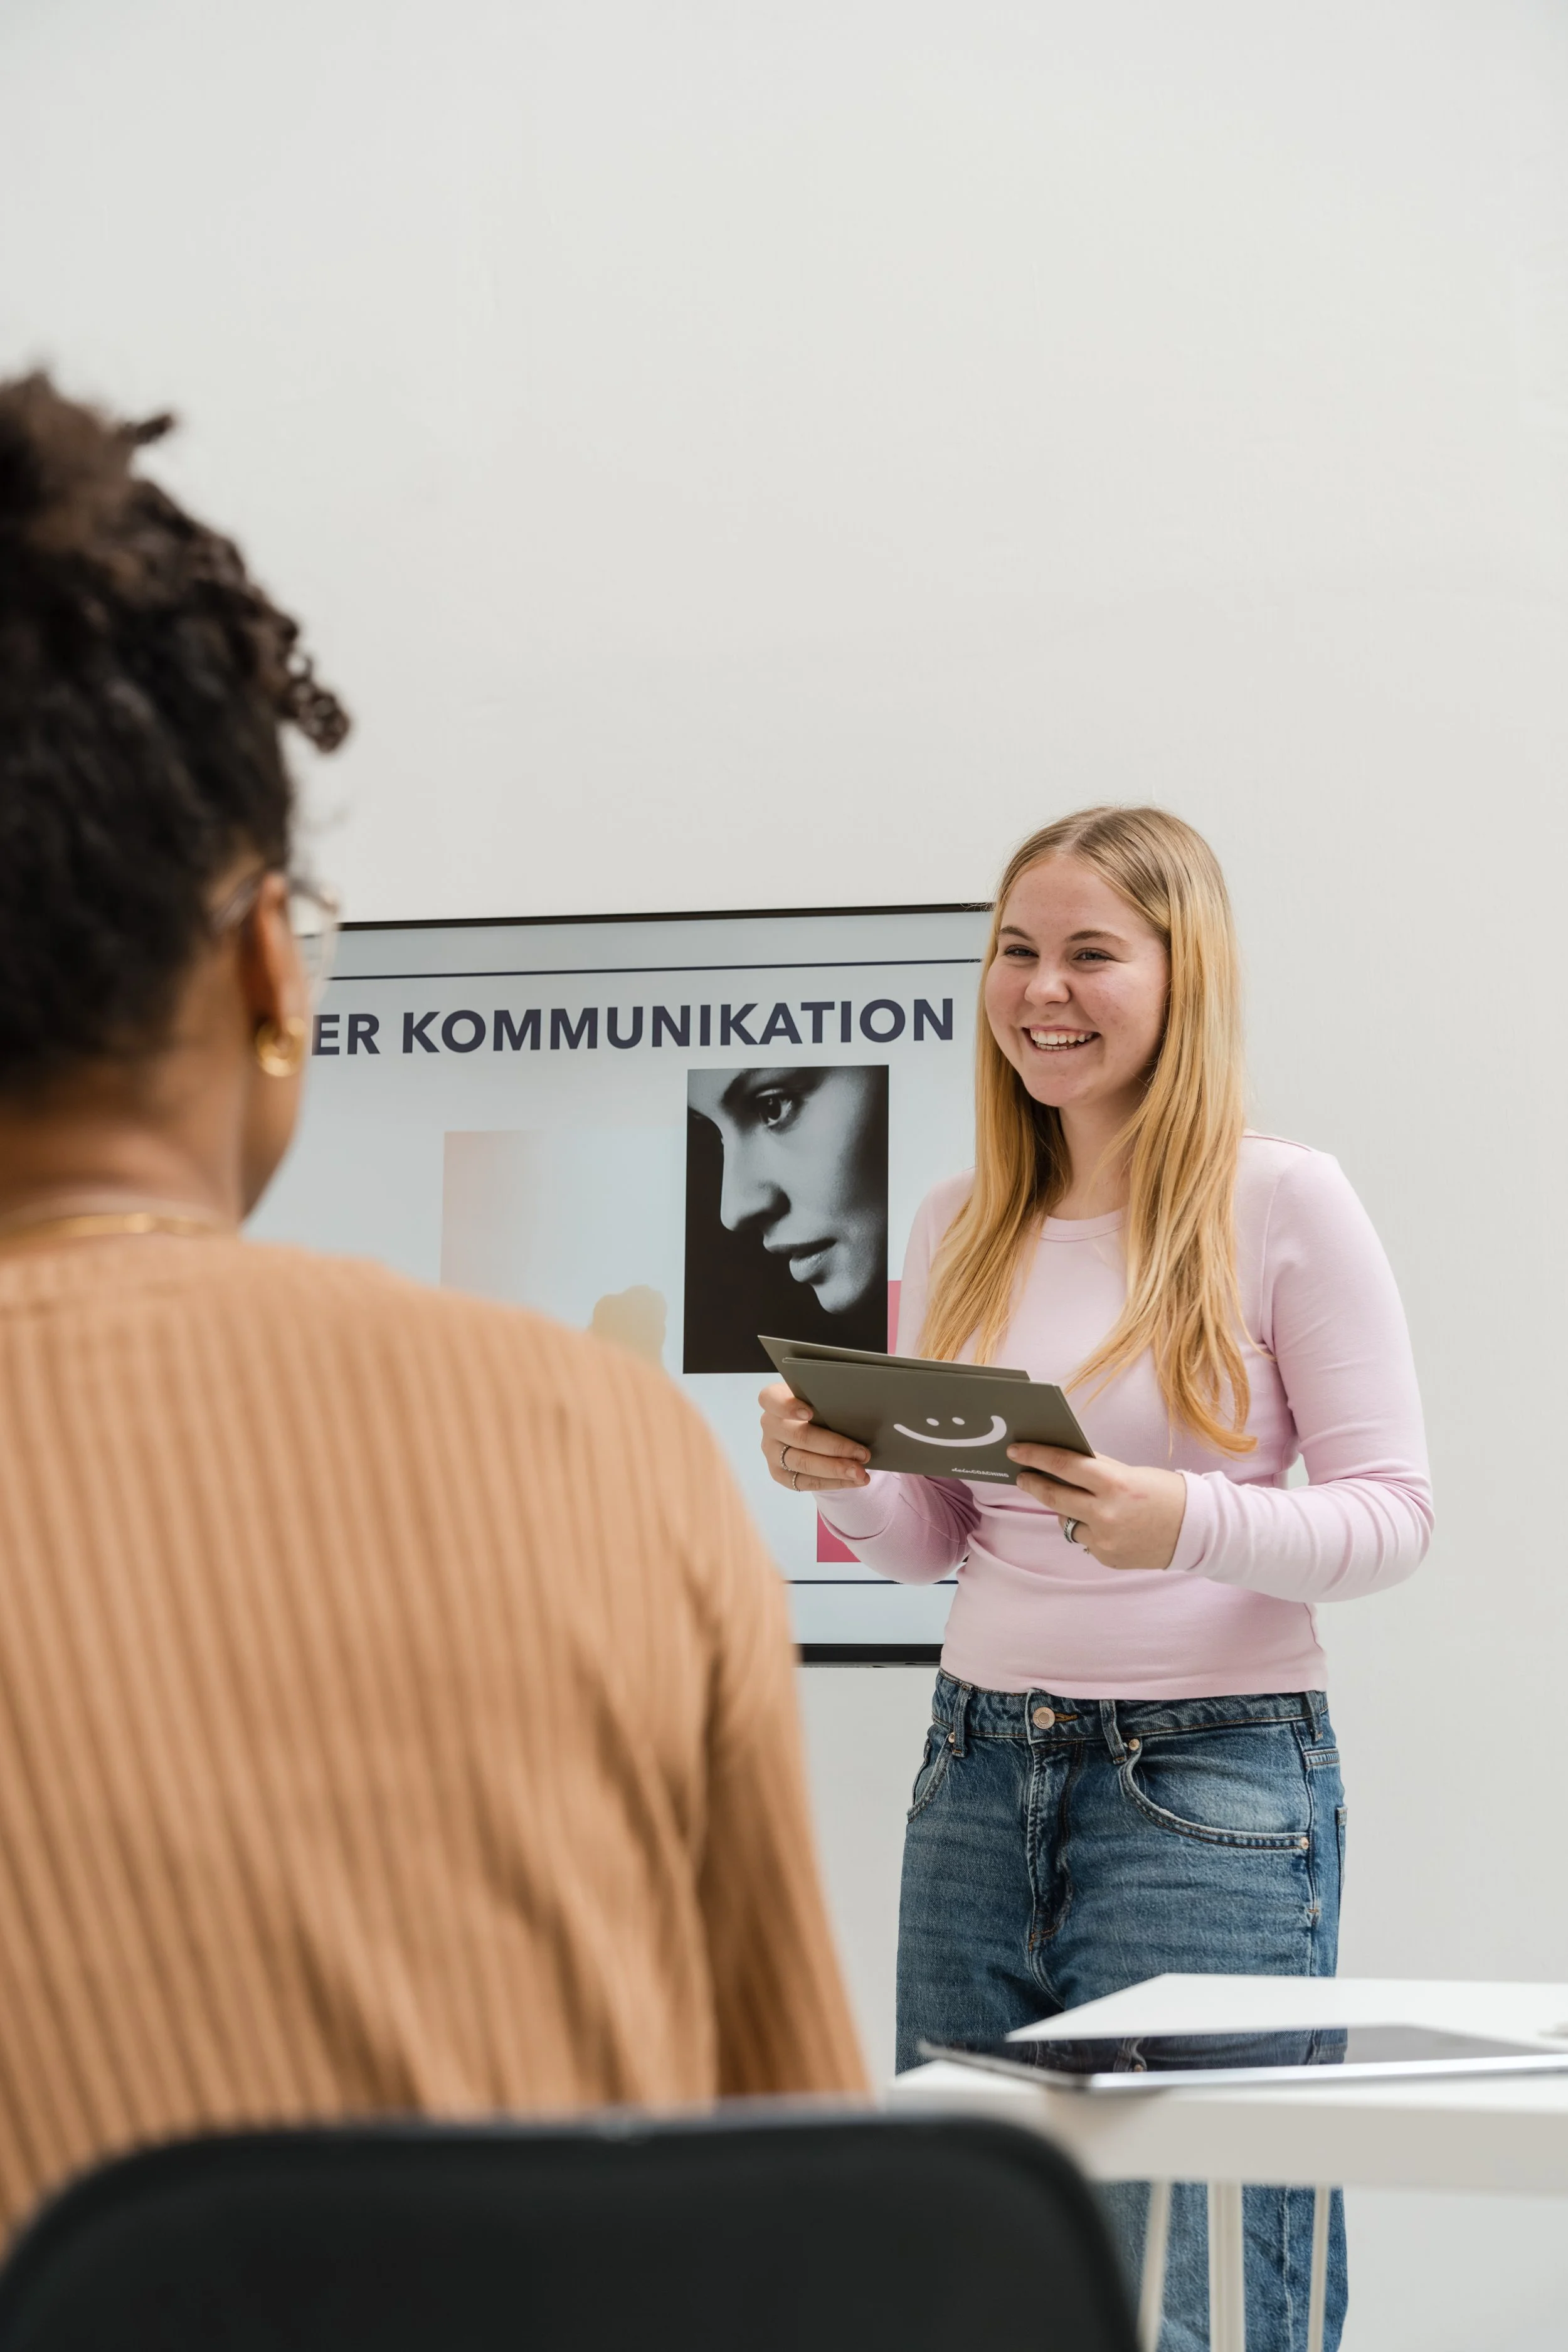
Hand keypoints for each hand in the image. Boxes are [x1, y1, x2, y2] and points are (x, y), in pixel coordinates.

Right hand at [759, 1381, 870, 1493]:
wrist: (813, 1428)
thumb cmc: (820, 1407)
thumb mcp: (821, 1399)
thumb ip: (829, 1400)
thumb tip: (858, 1411)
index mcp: (774, 1400)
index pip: (771, 1399)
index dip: (789, 1407)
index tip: (811, 1413)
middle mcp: (770, 1426)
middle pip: (799, 1437)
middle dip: (834, 1447)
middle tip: (862, 1454)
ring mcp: (772, 1452)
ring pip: (803, 1463)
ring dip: (836, 1469)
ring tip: (860, 1472)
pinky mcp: (779, 1474)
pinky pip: (805, 1482)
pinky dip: (833, 1482)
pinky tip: (853, 1480)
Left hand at [1005, 1442, 1185, 1571]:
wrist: (1196, 1530)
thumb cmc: (1165, 1494)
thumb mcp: (1130, 1473)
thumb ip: (1096, 1470)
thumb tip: (1061, 1461)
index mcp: (1114, 1485)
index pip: (1064, 1465)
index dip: (1036, 1456)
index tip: (1016, 1451)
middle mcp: (1106, 1514)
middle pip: (1055, 1496)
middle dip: (1034, 1484)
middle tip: (1022, 1477)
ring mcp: (1105, 1541)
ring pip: (1067, 1521)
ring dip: (1069, 1510)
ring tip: (1086, 1503)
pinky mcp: (1106, 1558)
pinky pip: (1084, 1539)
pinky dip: (1090, 1529)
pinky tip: (1109, 1525)